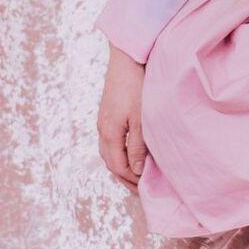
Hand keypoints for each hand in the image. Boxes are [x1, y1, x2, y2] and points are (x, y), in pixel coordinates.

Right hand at [97, 44, 147, 193]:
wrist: (126, 59)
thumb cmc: (136, 86)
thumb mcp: (141, 119)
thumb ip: (138, 146)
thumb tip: (136, 171)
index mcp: (109, 133)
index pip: (118, 167)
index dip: (131, 181)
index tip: (145, 189)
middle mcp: (102, 129)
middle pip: (110, 163)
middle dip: (124, 178)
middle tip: (140, 189)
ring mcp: (103, 121)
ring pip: (108, 153)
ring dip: (121, 166)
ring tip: (137, 174)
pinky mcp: (107, 114)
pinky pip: (110, 142)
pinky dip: (119, 153)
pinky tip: (131, 153)